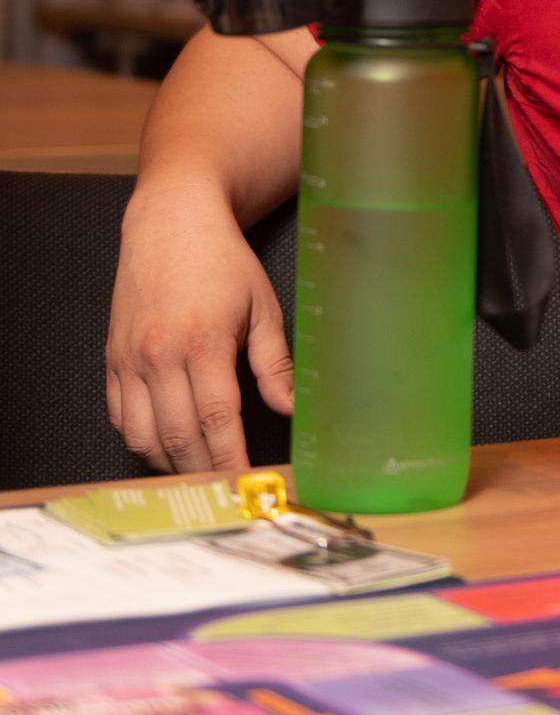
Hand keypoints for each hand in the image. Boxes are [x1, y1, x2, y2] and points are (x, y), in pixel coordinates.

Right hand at [107, 190, 291, 474]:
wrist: (170, 223)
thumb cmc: (222, 262)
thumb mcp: (262, 307)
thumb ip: (275, 364)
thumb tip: (291, 408)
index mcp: (204, 343)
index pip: (218, 421)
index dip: (232, 461)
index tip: (245, 487)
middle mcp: (160, 356)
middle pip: (179, 437)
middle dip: (203, 472)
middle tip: (225, 491)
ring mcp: (130, 360)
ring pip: (143, 436)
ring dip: (169, 463)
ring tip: (197, 472)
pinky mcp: (112, 360)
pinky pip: (119, 417)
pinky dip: (140, 441)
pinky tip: (164, 445)